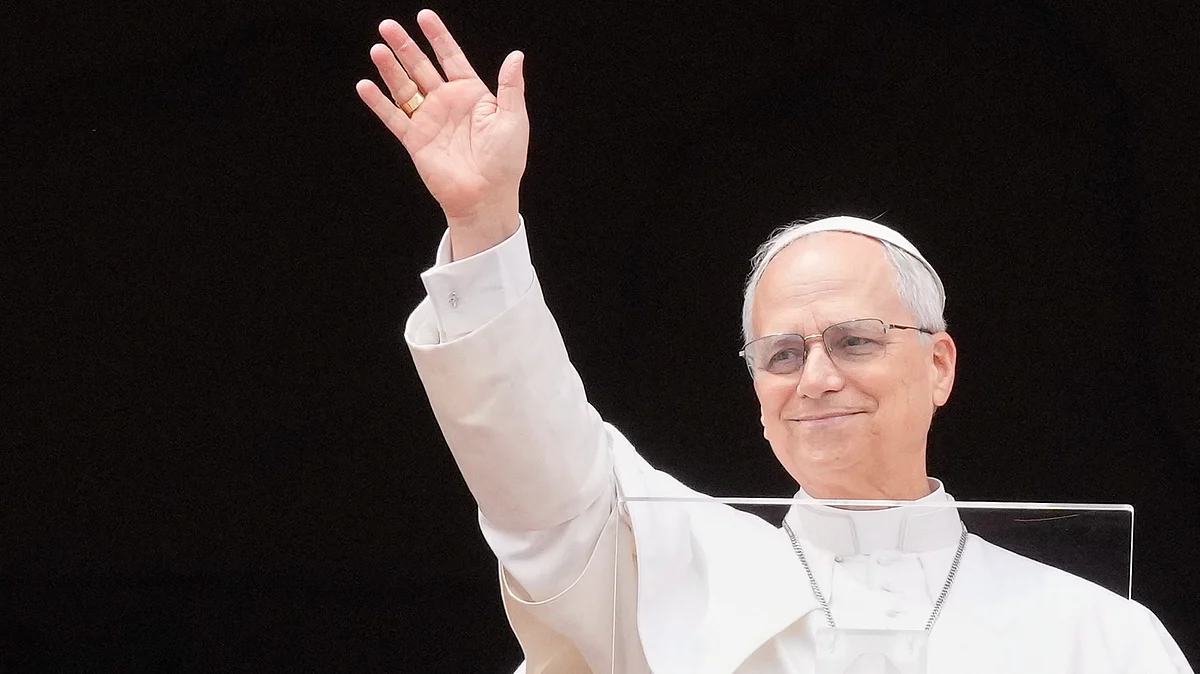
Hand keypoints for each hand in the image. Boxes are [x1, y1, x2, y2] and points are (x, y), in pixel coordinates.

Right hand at [356, 10, 527, 256]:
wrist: (486, 197)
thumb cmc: (505, 161)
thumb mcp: (513, 119)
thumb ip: (511, 86)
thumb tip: (515, 55)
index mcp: (472, 94)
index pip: (451, 57)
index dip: (438, 36)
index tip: (424, 16)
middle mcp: (447, 103)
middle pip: (421, 67)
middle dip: (405, 46)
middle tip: (388, 26)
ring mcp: (429, 120)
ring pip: (405, 88)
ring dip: (390, 69)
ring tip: (377, 49)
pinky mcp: (415, 140)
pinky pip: (393, 117)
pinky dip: (378, 103)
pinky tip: (365, 86)